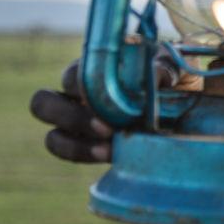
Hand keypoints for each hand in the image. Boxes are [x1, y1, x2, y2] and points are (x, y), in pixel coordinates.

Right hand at [29, 57, 179, 162]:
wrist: (181, 104)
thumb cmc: (171, 77)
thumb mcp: (172, 68)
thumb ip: (161, 68)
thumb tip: (155, 75)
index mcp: (91, 69)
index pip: (70, 75)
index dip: (80, 88)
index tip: (104, 100)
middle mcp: (75, 95)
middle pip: (42, 103)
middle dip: (70, 117)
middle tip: (105, 127)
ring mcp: (76, 122)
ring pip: (51, 135)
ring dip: (75, 144)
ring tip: (108, 148)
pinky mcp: (85, 144)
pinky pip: (68, 153)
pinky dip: (84, 155)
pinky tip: (110, 154)